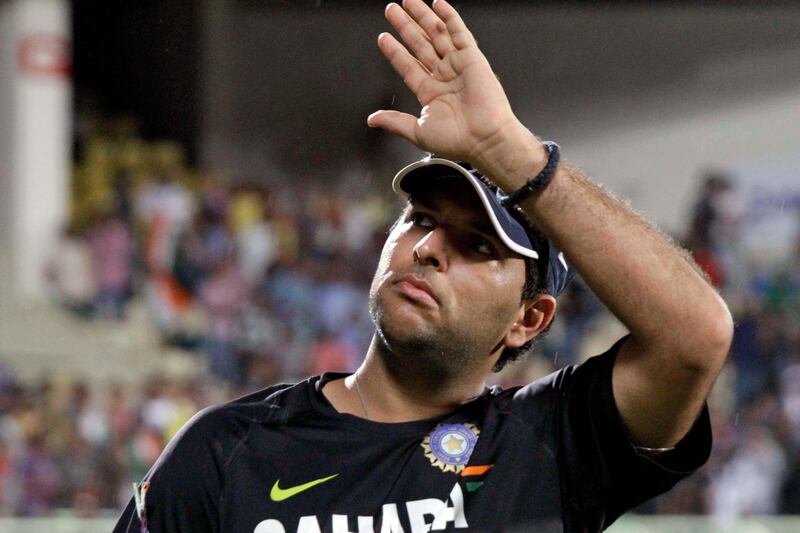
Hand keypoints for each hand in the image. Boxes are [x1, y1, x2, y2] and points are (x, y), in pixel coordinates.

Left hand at [367, 0, 523, 164]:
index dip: (395, 51)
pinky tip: (438, 4)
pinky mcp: (473, 58)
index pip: (408, 66)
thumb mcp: (417, 132)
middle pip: (420, 45)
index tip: (383, 38)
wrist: (484, 139)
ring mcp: (458, 66)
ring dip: (423, 17)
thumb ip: (394, 122)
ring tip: (408, 2)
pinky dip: (450, 17)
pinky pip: (459, 32)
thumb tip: (373, 119)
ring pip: (437, 34)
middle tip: (391, 11)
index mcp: (431, 93)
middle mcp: (444, 77)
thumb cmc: (457, 141)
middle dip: (405, 27)